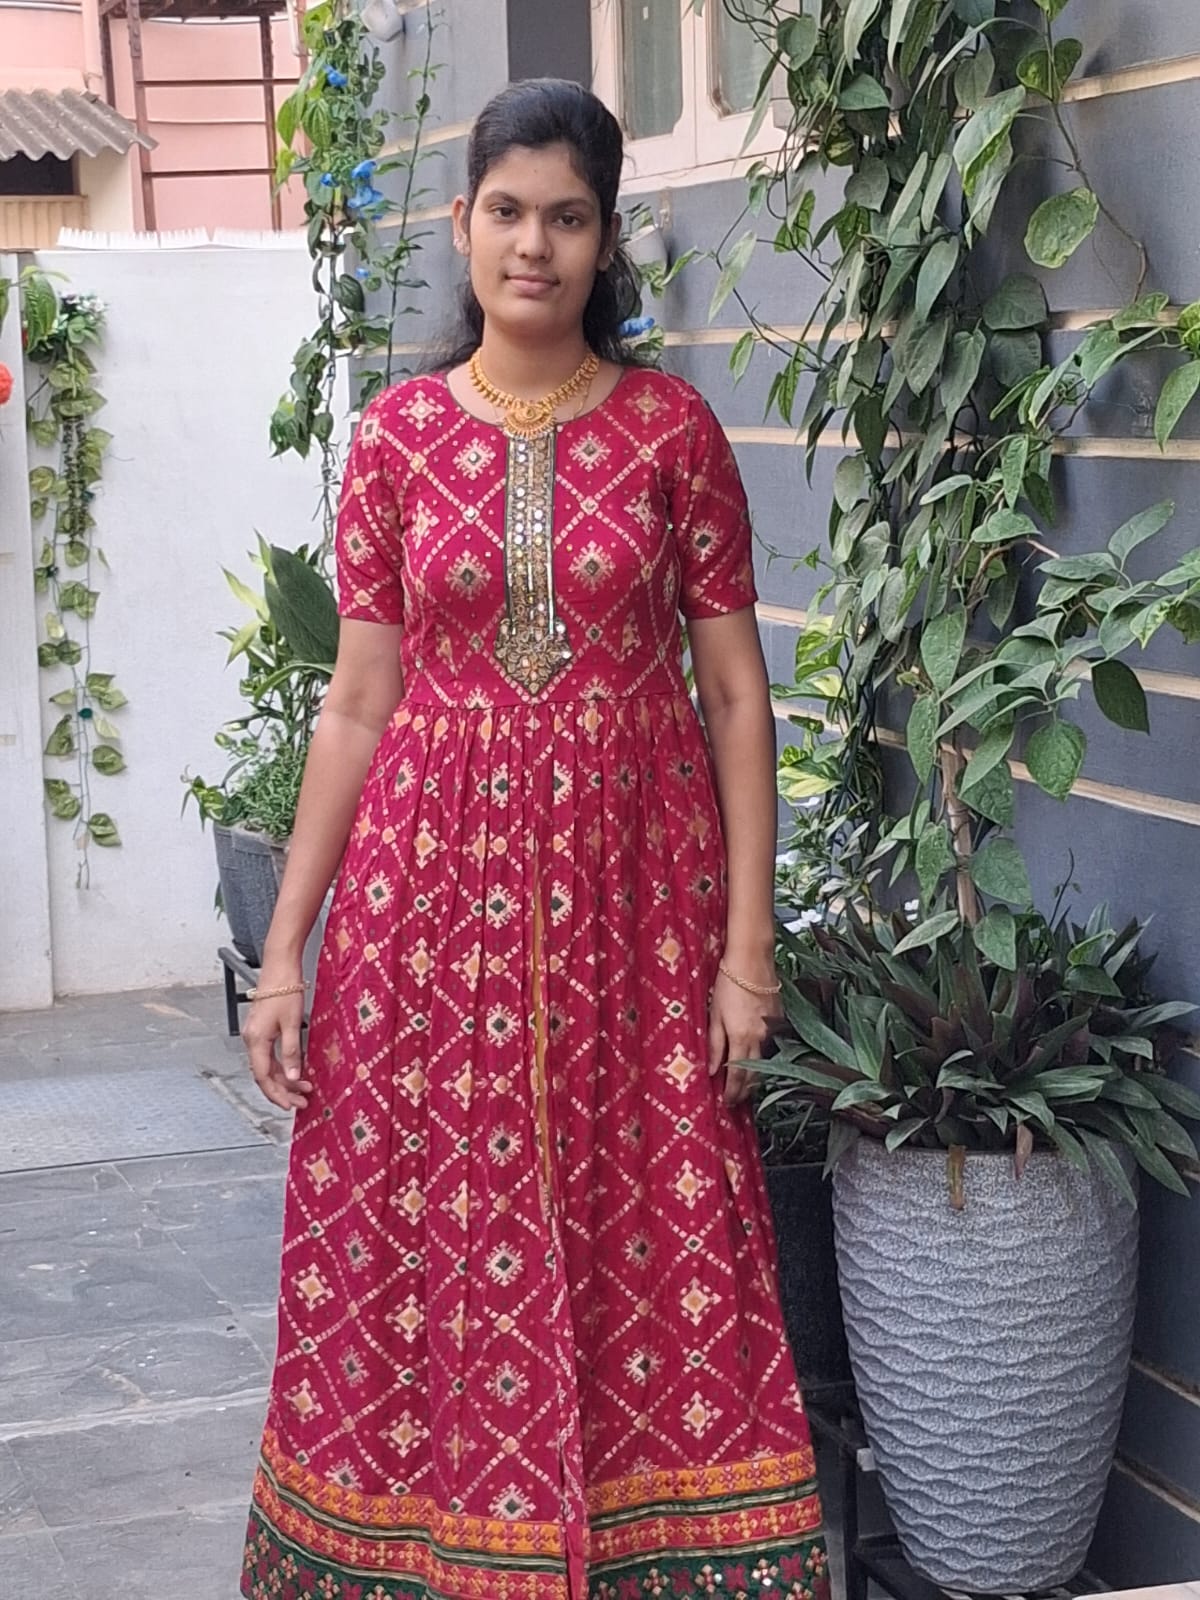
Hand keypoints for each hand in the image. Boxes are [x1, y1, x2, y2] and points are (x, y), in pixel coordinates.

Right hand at [240, 977, 313, 1111]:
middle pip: (264, 1074)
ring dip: (284, 1078)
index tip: (291, 1105)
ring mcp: (255, 1034)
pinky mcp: (261, 1028)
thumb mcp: (292, 1024)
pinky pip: (269, 1054)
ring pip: (267, 1065)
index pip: (263, 1077)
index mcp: (256, 1040)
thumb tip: (292, 1075)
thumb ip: (291, 1052)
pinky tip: (295, 1069)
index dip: (277, 1094)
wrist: (280, 966)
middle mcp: (251, 1039)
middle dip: (283, 1090)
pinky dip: (281, 1065)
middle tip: (302, 1101)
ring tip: (303, 1087)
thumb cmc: (286, 989)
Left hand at [708, 962, 779, 1107]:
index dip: (732, 1093)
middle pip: (755, 1074)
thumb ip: (714, 1044)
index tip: (727, 1104)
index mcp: (742, 1038)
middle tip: (736, 1101)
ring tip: (745, 1086)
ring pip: (765, 1062)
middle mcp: (761, 1038)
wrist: (752, 959)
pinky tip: (756, 1060)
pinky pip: (772, 1046)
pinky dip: (764, 1058)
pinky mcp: (779, 1019)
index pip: (738, 1076)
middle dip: (745, 1091)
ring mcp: (773, 1030)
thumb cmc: (728, 984)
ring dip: (756, 1076)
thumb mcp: (714, 1014)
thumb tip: (711, 1070)